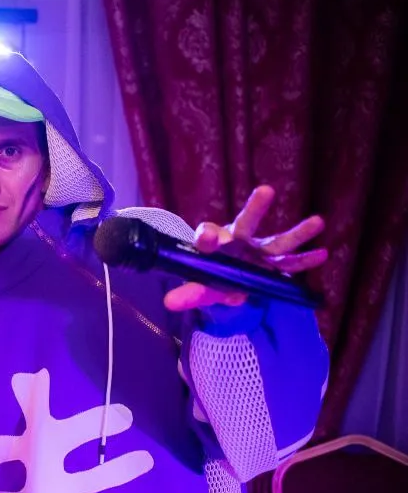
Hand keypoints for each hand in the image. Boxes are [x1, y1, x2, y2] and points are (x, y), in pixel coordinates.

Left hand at [164, 185, 328, 310]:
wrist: (226, 281)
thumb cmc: (210, 279)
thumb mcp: (199, 288)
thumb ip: (189, 293)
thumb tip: (170, 302)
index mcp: (213, 243)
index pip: (207, 234)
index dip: (207, 236)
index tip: (207, 238)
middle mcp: (237, 240)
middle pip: (245, 223)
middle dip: (254, 209)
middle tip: (265, 191)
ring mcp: (258, 249)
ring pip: (276, 240)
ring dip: (296, 233)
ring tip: (318, 222)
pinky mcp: (272, 261)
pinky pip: (289, 262)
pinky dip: (305, 260)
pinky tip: (323, 254)